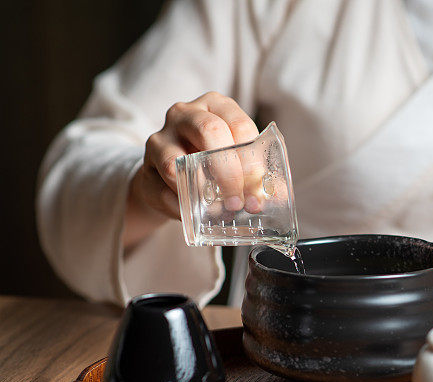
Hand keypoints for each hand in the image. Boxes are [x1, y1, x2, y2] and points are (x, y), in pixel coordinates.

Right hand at [123, 92, 258, 247]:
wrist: (172, 179)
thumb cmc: (213, 164)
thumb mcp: (237, 162)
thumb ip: (256, 174)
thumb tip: (276, 195)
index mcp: (217, 106)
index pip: (240, 125)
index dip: (251, 161)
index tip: (258, 190)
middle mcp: (186, 113)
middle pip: (210, 131)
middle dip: (229, 172)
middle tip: (239, 201)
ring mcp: (160, 138)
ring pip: (176, 161)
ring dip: (200, 192)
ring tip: (218, 210)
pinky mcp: (145, 168)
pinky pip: (161, 190)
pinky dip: (180, 206)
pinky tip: (193, 213)